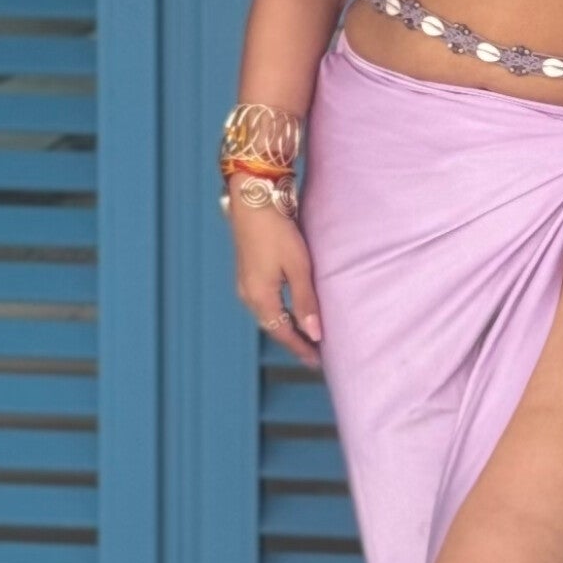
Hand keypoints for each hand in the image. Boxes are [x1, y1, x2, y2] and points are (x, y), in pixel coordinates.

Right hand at [230, 204, 323, 370]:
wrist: (252, 200)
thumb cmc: (277, 231)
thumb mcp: (298, 267)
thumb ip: (305, 302)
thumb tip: (314, 334)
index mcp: (260, 297)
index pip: (283, 333)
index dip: (301, 348)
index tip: (317, 361)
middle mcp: (248, 295)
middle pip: (273, 327)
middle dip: (293, 341)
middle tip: (314, 354)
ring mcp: (245, 284)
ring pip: (267, 315)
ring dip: (285, 327)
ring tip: (305, 336)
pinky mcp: (247, 273)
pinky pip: (263, 303)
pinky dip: (278, 313)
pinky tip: (289, 311)